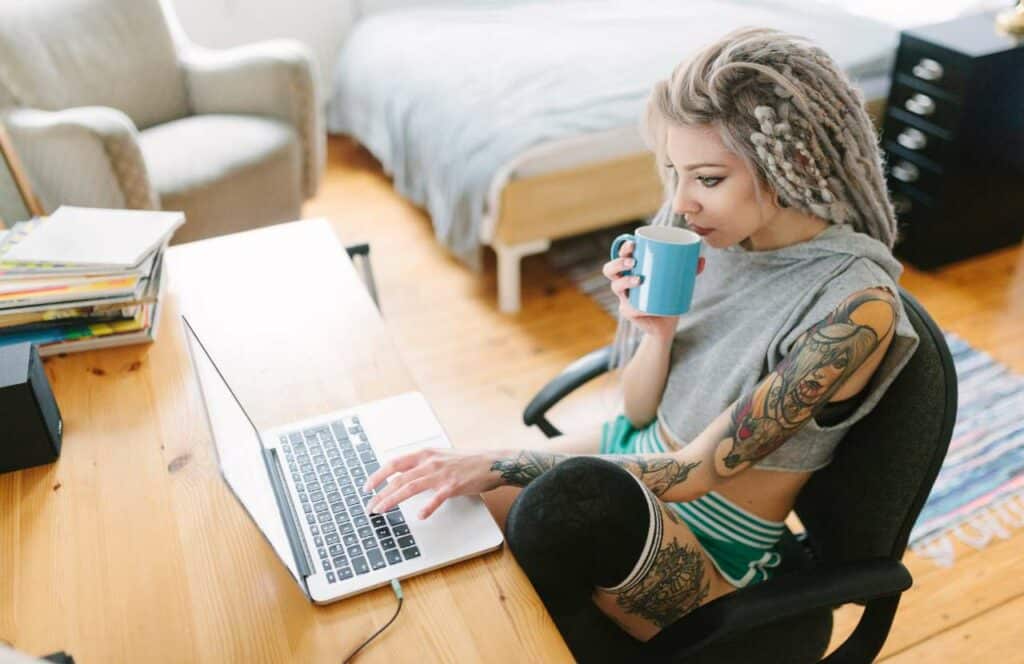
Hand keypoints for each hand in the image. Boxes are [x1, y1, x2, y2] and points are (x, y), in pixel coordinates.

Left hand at [363, 447, 504, 519]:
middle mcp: (430, 462)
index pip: (394, 463)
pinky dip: (427, 507)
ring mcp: (441, 474)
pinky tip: (420, 515)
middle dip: (380, 493)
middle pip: (398, 478)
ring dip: (393, 499)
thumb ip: (421, 465)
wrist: (491, 463)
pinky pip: (437, 498)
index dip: (378, 475)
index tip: (367, 487)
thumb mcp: (439, 457)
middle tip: (370, 506)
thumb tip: (400, 476)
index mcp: (425, 454)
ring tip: (381, 510)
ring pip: (411, 487)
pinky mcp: (453, 485)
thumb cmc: (466, 462)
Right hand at [602, 240, 704, 339]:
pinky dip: (634, 307)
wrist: (665, 325)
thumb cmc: (669, 298)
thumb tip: (701, 260)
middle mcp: (623, 282)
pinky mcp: (629, 312)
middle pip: (610, 269)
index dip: (623, 248)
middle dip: (619, 262)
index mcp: (631, 270)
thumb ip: (689, 271)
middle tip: (633, 261)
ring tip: (638, 279)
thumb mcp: (679, 282)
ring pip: (615, 286)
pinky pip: (628, 308)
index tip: (634, 243)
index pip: (621, 255)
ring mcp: (624, 298)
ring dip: (624, 281)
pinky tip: (639, 307)